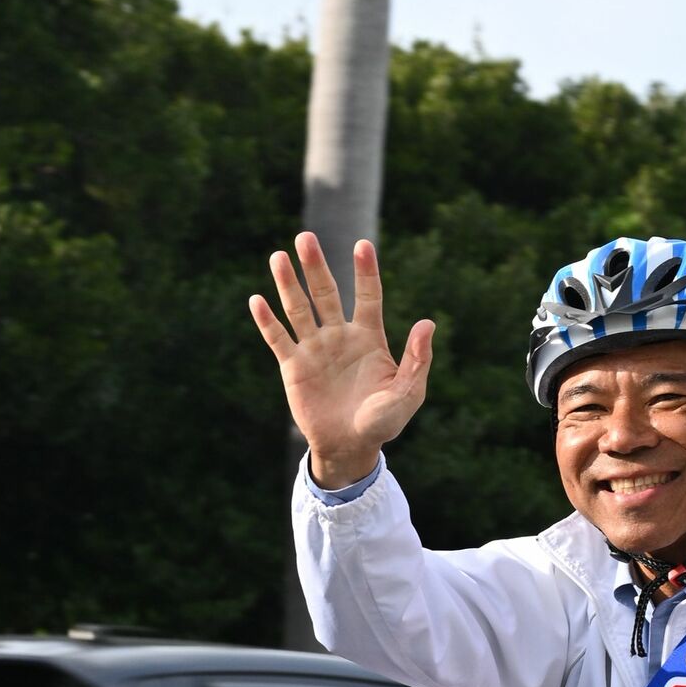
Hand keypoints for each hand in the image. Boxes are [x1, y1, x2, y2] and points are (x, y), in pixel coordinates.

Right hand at [250, 234, 433, 488]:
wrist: (350, 448)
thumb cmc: (382, 422)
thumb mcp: (408, 394)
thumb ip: (417, 360)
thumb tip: (428, 323)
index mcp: (368, 337)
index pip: (368, 296)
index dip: (365, 272)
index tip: (363, 245)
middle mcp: (339, 336)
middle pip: (326, 293)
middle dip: (316, 266)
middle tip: (305, 238)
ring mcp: (314, 349)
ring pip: (299, 309)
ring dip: (287, 283)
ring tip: (279, 257)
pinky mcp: (293, 367)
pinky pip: (278, 340)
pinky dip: (267, 321)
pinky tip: (257, 300)